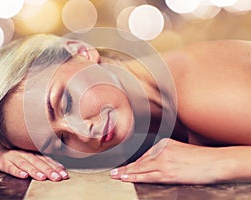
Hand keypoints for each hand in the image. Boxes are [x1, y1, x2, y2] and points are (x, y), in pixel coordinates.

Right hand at [0, 144, 68, 180]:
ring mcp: (14, 156)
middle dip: (48, 170)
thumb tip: (61, 169)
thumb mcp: (33, 155)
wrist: (0, 146)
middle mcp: (26, 153)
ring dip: (34, 171)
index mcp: (35, 153)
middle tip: (56, 178)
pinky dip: (17, 171)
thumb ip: (45, 161)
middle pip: (39, 162)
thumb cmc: (20, 154)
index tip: (64, 175)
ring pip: (26, 164)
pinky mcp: (3, 162)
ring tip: (42, 177)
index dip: (56, 167)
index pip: (47, 160)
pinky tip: (23, 175)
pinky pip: (10, 167)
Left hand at [110, 138, 224, 183]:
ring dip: (127, 173)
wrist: (214, 161)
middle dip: (126, 167)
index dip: (134, 163)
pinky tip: (128, 178)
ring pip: (141, 168)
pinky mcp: (168, 172)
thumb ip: (166, 153)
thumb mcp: (180, 149)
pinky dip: (136, 177)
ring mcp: (164, 161)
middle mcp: (161, 150)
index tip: (125, 166)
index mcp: (164, 143)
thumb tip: (155, 162)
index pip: (145, 155)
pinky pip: (148, 176)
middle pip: (140, 161)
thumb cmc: (200, 157)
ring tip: (117, 176)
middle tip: (114, 172)